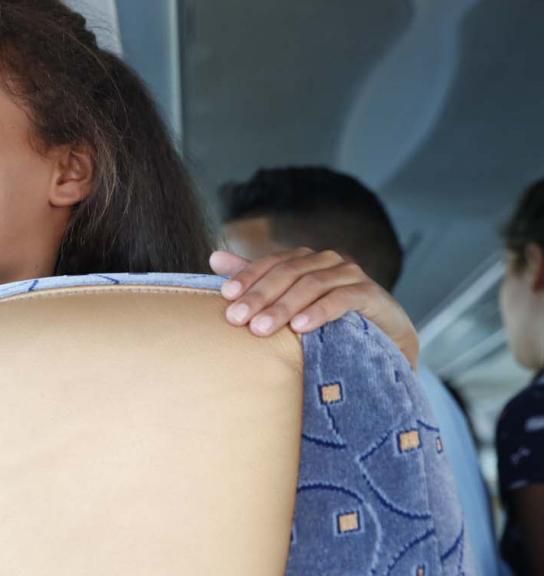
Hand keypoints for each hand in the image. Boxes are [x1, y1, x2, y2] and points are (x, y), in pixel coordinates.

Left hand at [209, 248, 419, 367]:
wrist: (385, 342)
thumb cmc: (330, 321)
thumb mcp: (291, 302)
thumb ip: (257, 279)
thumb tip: (213, 257)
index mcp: (305, 260)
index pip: (271, 263)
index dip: (247, 277)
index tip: (225, 297)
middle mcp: (327, 262)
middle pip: (287, 273)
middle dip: (259, 295)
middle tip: (237, 318)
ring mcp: (351, 276)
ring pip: (311, 285)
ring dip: (283, 307)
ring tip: (261, 328)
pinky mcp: (372, 295)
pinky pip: (342, 299)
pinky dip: (319, 312)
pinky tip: (300, 328)